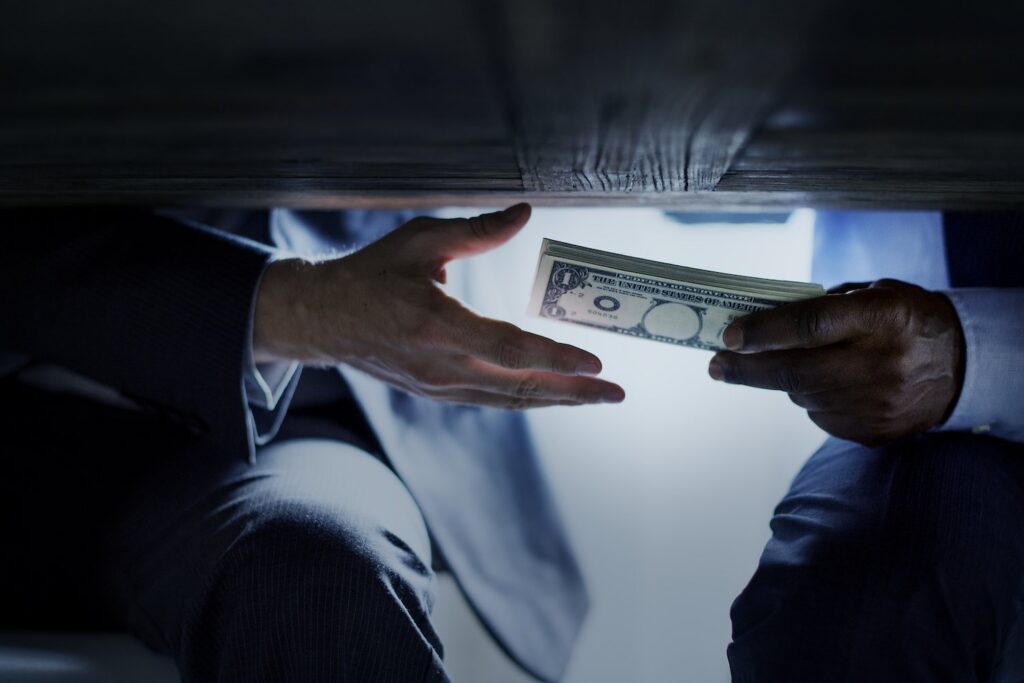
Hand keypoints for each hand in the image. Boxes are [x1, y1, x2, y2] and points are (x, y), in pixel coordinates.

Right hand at [254, 204, 624, 408]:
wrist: (324, 319)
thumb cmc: (372, 274)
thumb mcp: (421, 240)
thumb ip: (478, 230)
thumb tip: (525, 213)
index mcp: (438, 325)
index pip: (509, 349)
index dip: (555, 359)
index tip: (596, 363)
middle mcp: (441, 366)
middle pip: (520, 387)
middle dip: (573, 392)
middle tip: (616, 393)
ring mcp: (438, 387)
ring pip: (509, 400)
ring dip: (556, 400)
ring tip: (595, 396)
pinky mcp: (437, 393)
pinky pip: (493, 401)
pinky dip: (528, 398)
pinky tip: (553, 393)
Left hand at [707, 279, 963, 445]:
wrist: (961, 368)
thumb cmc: (904, 320)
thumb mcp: (874, 295)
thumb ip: (824, 307)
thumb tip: (761, 322)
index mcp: (883, 317)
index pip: (811, 325)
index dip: (765, 331)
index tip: (728, 336)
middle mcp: (882, 363)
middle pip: (796, 371)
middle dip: (746, 370)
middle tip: (715, 366)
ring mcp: (878, 404)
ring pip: (803, 395)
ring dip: (785, 380)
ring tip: (791, 364)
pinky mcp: (874, 432)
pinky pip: (821, 416)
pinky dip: (813, 398)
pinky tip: (830, 385)